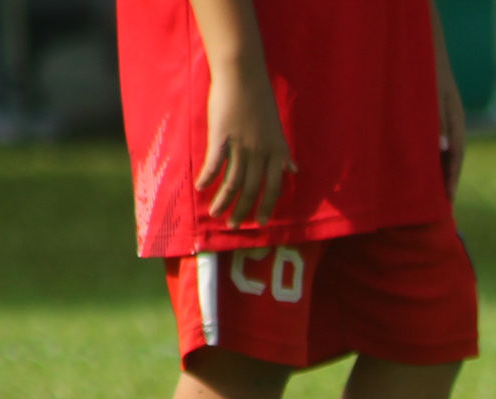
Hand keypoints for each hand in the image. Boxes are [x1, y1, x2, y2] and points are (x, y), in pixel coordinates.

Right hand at [196, 60, 292, 226]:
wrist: (243, 75)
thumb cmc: (259, 100)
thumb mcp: (278, 129)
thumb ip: (282, 152)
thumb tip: (294, 169)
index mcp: (276, 151)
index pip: (274, 187)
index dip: (268, 207)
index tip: (262, 224)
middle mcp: (261, 153)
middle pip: (253, 190)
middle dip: (243, 211)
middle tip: (234, 226)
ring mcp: (242, 146)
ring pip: (234, 182)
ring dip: (224, 201)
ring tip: (216, 215)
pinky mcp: (222, 136)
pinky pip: (215, 164)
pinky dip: (209, 178)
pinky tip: (202, 189)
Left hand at [431, 6, 465, 201]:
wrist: (420, 34)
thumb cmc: (420, 63)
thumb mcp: (428, 94)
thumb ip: (435, 120)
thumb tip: (443, 150)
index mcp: (455, 118)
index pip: (457, 157)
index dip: (452, 181)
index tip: (448, 203)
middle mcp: (451, 118)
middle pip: (450, 156)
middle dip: (445, 179)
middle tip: (438, 205)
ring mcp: (442, 113)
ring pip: (441, 147)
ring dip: (435, 167)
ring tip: (427, 190)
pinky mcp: (430, 108)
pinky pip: (431, 136)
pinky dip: (426, 152)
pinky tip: (415, 160)